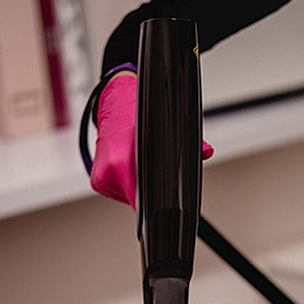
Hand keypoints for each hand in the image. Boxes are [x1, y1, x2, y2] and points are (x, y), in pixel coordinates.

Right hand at [89, 74, 213, 207]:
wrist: (112, 101)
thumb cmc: (134, 113)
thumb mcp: (165, 126)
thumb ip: (191, 144)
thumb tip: (206, 151)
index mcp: (122, 162)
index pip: (142, 200)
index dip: (157, 202)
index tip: (166, 200)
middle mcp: (109, 171)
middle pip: (136, 199)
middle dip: (149, 190)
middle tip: (154, 170)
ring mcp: (101, 179)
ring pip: (128, 196)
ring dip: (137, 185)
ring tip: (138, 162)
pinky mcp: (97, 181)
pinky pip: (118, 190)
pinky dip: (126, 183)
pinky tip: (129, 166)